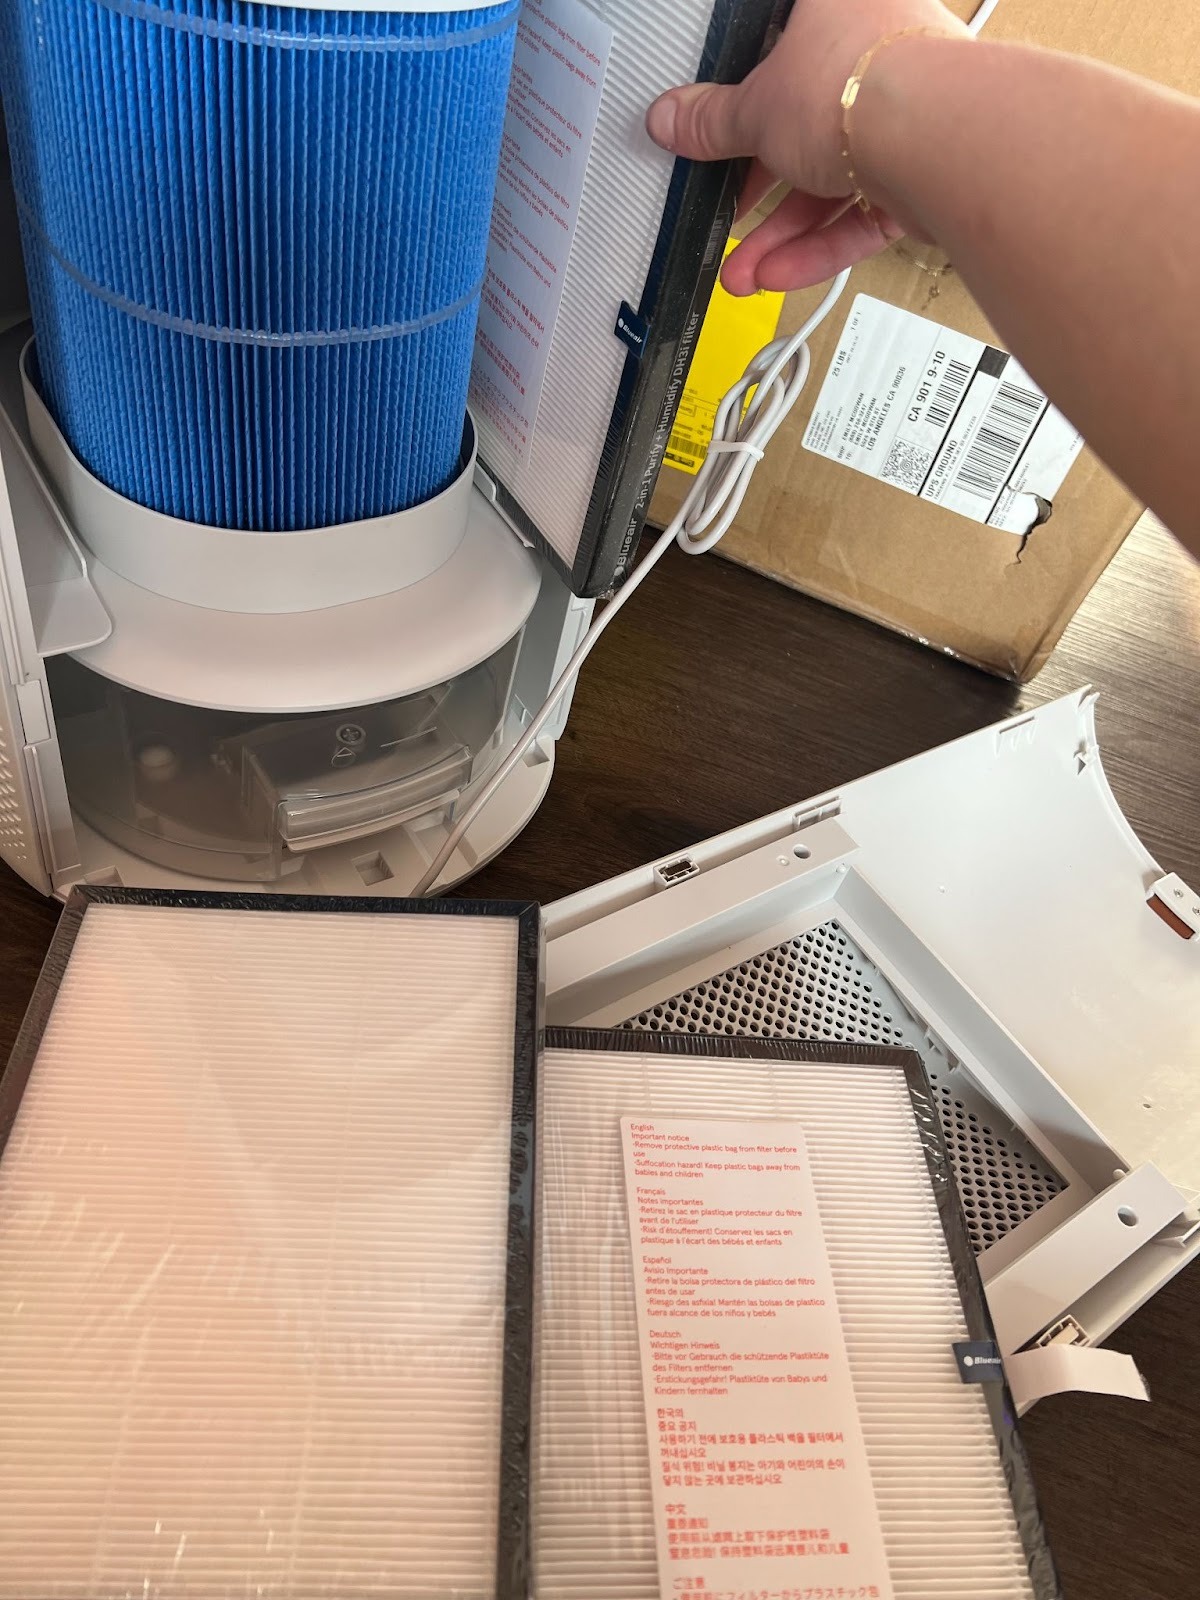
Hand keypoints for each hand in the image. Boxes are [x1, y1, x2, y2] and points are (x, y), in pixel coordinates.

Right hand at [645, 0, 968, 293]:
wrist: (937, 135)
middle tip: (725, 213)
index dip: (744, 102)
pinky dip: (820, 244)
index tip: (716, 141)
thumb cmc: (858, 84)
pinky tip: (778, 271)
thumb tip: (672, 118)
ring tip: (743, 269)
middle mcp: (877, 56)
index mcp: (836, 10)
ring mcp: (904, 117)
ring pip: (833, 181)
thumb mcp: (757, 110)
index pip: (778, 56)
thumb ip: (712, 122)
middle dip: (758, 189)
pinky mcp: (922, 173)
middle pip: (804, 129)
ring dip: (782, 233)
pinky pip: (861, 213)